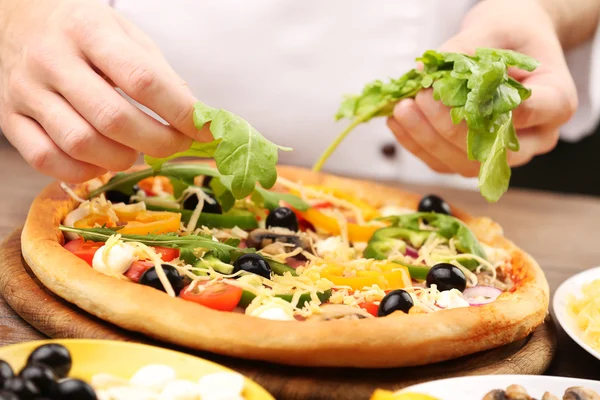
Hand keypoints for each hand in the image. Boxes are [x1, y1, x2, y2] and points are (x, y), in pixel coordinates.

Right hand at [0, 0, 204, 182]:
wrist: (17, 19)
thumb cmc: (83, 31)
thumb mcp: (126, 35)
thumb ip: (159, 74)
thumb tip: (195, 118)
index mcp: (88, 30)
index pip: (143, 80)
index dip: (180, 112)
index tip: (206, 129)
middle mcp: (51, 59)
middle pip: (113, 119)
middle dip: (159, 141)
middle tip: (177, 144)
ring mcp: (25, 91)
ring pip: (81, 144)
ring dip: (122, 159)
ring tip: (136, 150)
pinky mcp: (9, 118)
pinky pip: (46, 160)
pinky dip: (83, 171)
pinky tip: (100, 161)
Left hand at [387, 0, 577, 176]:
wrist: (511, 46)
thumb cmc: (513, 35)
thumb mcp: (496, 30)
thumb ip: (465, 51)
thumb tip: (425, 72)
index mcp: (555, 102)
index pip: (528, 114)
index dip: (488, 110)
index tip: (454, 95)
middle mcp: (534, 137)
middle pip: (491, 148)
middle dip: (449, 128)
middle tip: (421, 99)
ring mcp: (503, 152)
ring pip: (464, 163)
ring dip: (427, 139)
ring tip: (402, 109)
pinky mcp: (475, 157)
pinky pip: (445, 162)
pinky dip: (418, 145)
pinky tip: (399, 123)